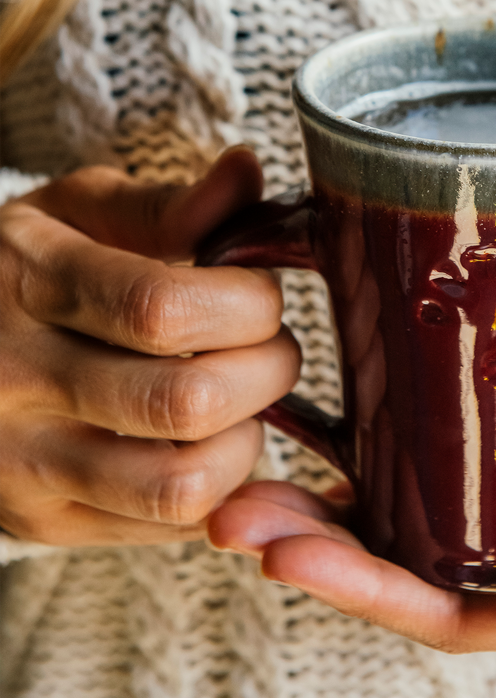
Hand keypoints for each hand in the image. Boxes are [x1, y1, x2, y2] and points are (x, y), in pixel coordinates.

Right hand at [0, 148, 300, 545]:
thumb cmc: (25, 272)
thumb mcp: (77, 214)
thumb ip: (168, 202)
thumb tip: (248, 171)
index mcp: (28, 283)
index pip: (162, 309)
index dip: (248, 306)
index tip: (262, 298)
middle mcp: (13, 380)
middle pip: (186, 402)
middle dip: (267, 373)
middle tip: (268, 350)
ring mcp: (22, 465)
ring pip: (182, 484)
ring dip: (245, 440)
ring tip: (237, 400)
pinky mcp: (43, 521)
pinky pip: (165, 526)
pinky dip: (214, 485)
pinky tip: (204, 440)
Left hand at [208, 342, 495, 651]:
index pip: (453, 609)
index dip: (365, 591)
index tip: (285, 555)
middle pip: (407, 558)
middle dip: (317, 540)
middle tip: (232, 502)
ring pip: (409, 502)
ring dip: (326, 485)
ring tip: (247, 455)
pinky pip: (438, 438)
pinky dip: (378, 428)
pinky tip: (323, 402)